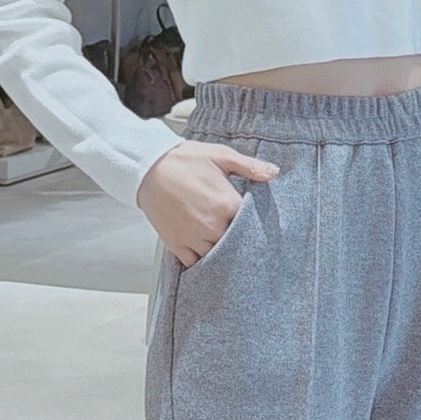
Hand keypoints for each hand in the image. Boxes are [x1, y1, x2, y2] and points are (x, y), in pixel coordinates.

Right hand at [137, 140, 279, 267]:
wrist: (147, 166)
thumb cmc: (183, 160)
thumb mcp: (220, 155)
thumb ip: (249, 166)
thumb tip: (273, 172)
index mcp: (227, 204)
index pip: (251, 226)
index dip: (254, 226)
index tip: (254, 226)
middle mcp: (212, 226)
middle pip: (235, 245)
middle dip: (238, 242)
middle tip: (239, 238)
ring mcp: (194, 238)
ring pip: (217, 257)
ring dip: (221, 253)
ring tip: (222, 245)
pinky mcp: (178, 245)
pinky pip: (195, 264)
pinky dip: (202, 262)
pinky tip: (206, 255)